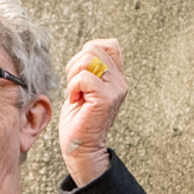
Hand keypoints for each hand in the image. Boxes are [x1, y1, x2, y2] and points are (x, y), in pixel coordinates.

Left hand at [59, 38, 125, 185]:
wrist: (80, 148)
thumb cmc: (78, 120)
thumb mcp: (84, 88)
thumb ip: (89, 69)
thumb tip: (84, 53)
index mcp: (116, 77)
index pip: (109, 45)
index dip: (89, 51)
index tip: (80, 73)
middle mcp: (120, 81)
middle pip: (93, 48)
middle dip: (75, 64)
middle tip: (75, 87)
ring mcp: (115, 89)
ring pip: (88, 59)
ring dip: (73, 76)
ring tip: (76, 94)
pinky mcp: (106, 99)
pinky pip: (84, 77)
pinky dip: (73, 87)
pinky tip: (75, 101)